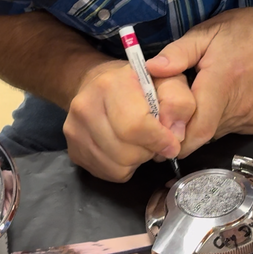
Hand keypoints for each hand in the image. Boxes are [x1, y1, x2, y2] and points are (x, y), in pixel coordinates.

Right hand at [63, 60, 193, 181]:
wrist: (98, 84)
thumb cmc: (139, 84)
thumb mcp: (168, 80)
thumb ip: (179, 102)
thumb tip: (175, 134)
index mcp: (111, 84)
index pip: (135, 126)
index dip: (159, 140)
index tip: (172, 143)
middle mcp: (86, 106)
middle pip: (126, 152)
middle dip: (148, 151)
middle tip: (154, 140)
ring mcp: (75, 129)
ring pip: (117, 166)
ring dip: (136, 160)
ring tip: (139, 143)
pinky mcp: (73, 149)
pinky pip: (107, 173)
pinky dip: (123, 167)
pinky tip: (126, 149)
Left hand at [146, 7, 252, 157]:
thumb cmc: (245, 32)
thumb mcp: (207, 32)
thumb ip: (178, 52)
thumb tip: (151, 68)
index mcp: (221, 83)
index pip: (196, 129)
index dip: (174, 139)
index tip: (155, 136)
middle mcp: (236, 107)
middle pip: (200, 135)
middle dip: (180, 131)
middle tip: (164, 118)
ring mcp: (248, 118)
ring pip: (212, 134)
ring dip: (197, 125)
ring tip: (190, 104)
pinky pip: (225, 130)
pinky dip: (213, 121)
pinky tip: (214, 102)